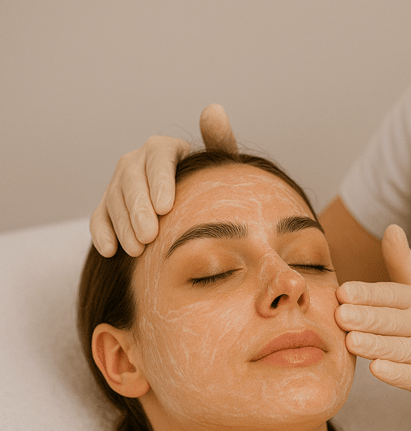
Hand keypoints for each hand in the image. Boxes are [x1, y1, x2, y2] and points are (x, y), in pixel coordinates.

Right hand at [90, 103, 237, 256]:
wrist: (197, 207)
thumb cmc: (213, 185)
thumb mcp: (221, 164)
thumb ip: (219, 139)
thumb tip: (214, 109)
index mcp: (165, 148)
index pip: (158, 159)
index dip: (159, 182)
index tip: (165, 207)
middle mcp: (137, 161)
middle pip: (131, 180)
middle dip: (138, 210)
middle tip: (149, 236)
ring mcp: (119, 183)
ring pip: (114, 200)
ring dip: (123, 225)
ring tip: (137, 250)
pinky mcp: (108, 205)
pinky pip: (99, 217)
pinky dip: (102, 233)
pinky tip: (109, 250)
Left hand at [335, 224, 410, 430]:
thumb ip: (403, 264)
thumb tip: (391, 227)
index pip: (393, 294)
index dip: (368, 294)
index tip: (343, 292)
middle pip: (394, 319)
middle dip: (366, 317)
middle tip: (340, 315)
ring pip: (400, 347)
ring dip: (376, 344)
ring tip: (351, 341)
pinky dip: (395, 373)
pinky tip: (377, 369)